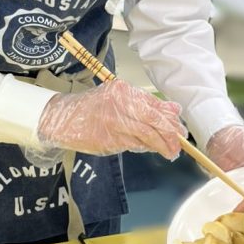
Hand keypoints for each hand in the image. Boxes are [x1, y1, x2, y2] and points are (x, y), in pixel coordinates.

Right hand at [38, 79, 186, 159]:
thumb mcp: (118, 98)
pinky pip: (132, 145)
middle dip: (170, 134)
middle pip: (153, 120)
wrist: (63, 118)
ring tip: (170, 152)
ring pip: (145, 135)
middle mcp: (118, 104)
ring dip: (161, 145)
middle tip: (179, 144)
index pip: (154, 105)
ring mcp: (112, 123)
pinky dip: (144, 147)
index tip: (180, 129)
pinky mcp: (107, 139)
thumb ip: (145, 104)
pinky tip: (149, 149)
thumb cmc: (92, 107)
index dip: (170, 119)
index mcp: (123, 91)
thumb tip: (174, 110)